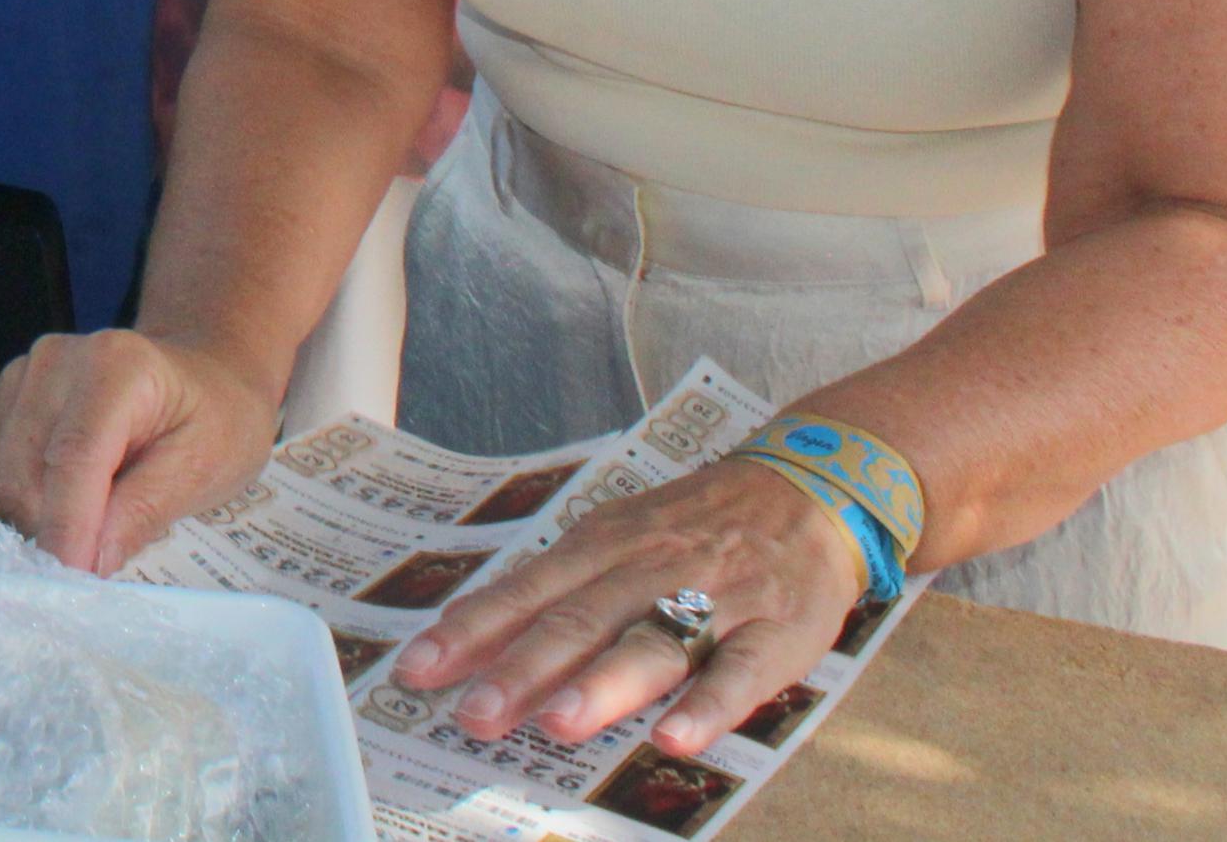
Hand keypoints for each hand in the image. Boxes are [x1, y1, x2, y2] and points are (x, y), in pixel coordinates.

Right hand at [0, 329, 279, 572]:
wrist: (204, 375)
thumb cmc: (218, 420)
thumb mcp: (205, 469)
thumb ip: (145, 511)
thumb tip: (89, 562)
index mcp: (116, 366)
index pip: (73, 457)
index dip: (67, 526)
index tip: (72, 582)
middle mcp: (56, 361)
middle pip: (24, 472)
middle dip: (54, 531)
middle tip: (100, 560)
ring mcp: (24, 374)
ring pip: (3, 477)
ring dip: (40, 519)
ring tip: (97, 520)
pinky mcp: (7, 396)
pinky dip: (29, 500)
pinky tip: (73, 496)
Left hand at [390, 454, 866, 756]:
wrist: (809, 487)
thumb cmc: (695, 524)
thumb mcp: (620, 535)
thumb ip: (556, 586)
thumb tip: (472, 632)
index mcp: (604, 544)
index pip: (527, 591)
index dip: (472, 631)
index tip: (417, 668)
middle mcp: (651, 567)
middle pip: (579, 621)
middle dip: (521, 669)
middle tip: (473, 714)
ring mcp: (715, 598)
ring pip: (652, 643)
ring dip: (602, 686)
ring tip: (556, 723)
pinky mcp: (777, 630)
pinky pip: (740, 673)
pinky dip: (707, 707)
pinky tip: (673, 739)